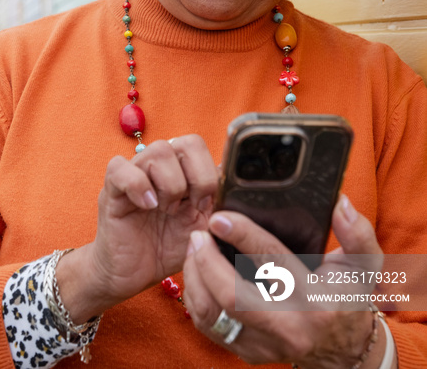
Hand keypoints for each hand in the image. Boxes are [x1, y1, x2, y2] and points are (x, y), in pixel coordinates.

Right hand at [56, 135, 217, 321]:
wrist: (131, 276)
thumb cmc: (166, 249)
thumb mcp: (202, 228)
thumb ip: (217, 205)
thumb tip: (236, 187)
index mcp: (182, 171)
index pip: (201, 146)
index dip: (209, 172)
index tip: (208, 203)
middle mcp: (159, 166)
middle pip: (185, 142)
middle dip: (196, 177)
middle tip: (191, 206)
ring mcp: (134, 174)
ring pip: (159, 151)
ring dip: (171, 184)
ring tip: (167, 210)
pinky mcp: (110, 189)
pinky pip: (120, 168)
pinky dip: (138, 185)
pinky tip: (147, 206)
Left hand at [183, 196, 391, 368]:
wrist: (345, 349)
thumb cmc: (349, 297)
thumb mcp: (363, 264)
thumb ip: (356, 232)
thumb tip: (339, 203)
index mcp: (315, 300)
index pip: (271, 262)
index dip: (242, 235)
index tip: (219, 216)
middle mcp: (289, 327)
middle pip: (232, 295)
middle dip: (206, 260)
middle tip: (198, 233)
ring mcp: (266, 345)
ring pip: (214, 314)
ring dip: (195, 278)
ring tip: (194, 249)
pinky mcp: (249, 353)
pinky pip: (209, 328)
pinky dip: (196, 298)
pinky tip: (197, 274)